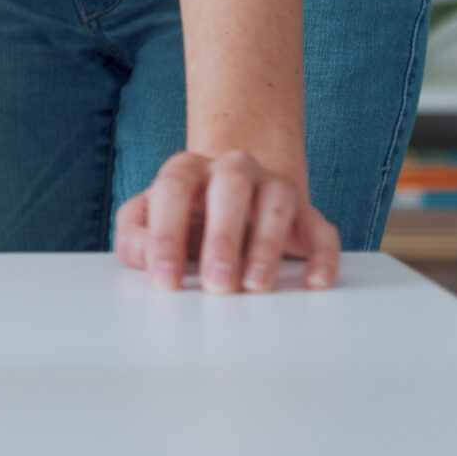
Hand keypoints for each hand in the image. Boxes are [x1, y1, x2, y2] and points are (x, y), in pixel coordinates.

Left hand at [116, 149, 339, 292]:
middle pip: (229, 188)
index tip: (165, 280)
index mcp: (187, 169)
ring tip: (255, 286)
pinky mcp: (307, 216)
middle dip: (222, 238)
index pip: (173, 190)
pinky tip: (314, 282)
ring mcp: (272, 188)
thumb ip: (135, 236)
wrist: (234, 195)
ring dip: (266, 246)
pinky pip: (321, 230)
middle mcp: (232, 171)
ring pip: (276, 203)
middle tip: (217, 284)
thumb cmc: (185, 216)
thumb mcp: (148, 221)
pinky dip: (322, 256)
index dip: (166, 235)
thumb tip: (145, 255)